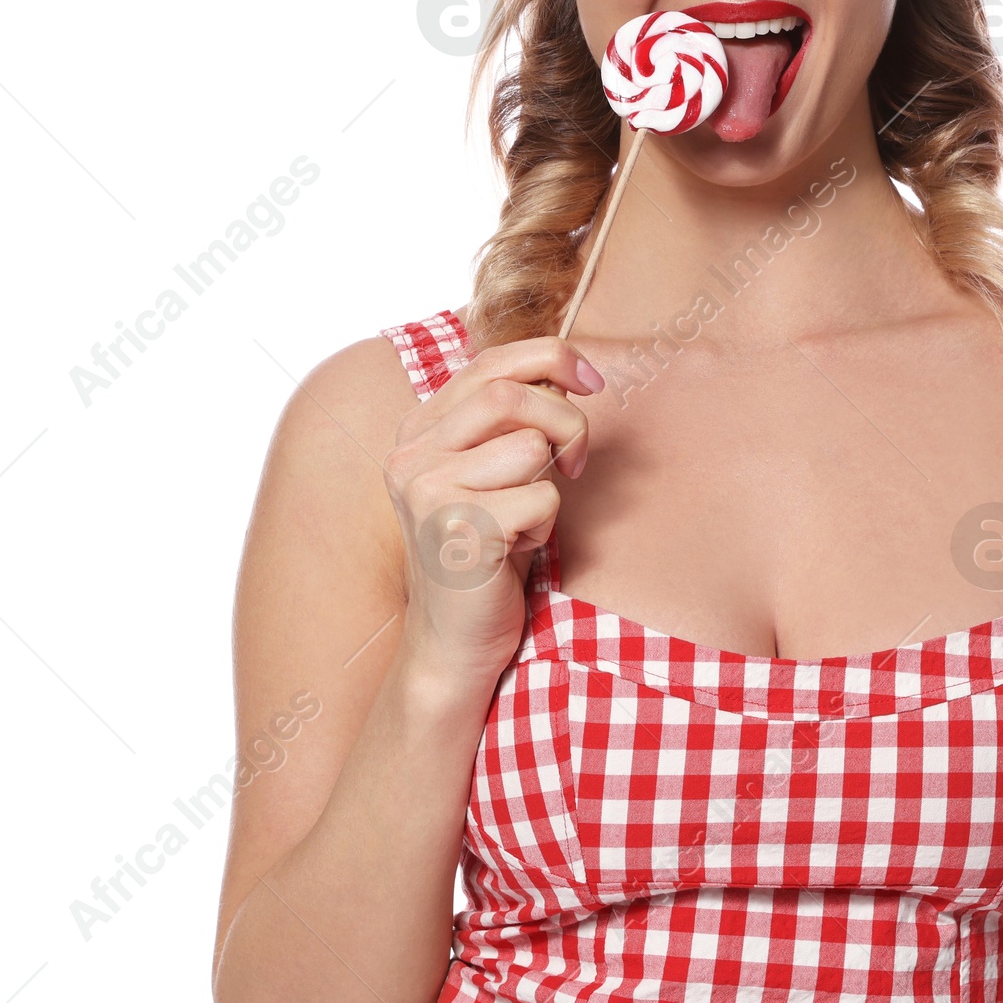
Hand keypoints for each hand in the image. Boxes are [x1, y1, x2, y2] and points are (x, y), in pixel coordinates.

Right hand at [382, 335, 602, 686]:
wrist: (453, 643)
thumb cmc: (487, 554)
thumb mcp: (491, 474)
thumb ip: (509, 423)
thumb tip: (565, 375)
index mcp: (418, 430)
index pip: (490, 362)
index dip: (551, 358)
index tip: (591, 381)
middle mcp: (411, 454)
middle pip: (509, 394)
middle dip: (564, 421)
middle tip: (575, 462)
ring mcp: (426, 490)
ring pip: (529, 447)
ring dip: (549, 486)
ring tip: (524, 522)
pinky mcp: (455, 529)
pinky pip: (539, 499)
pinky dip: (545, 527)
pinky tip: (516, 550)